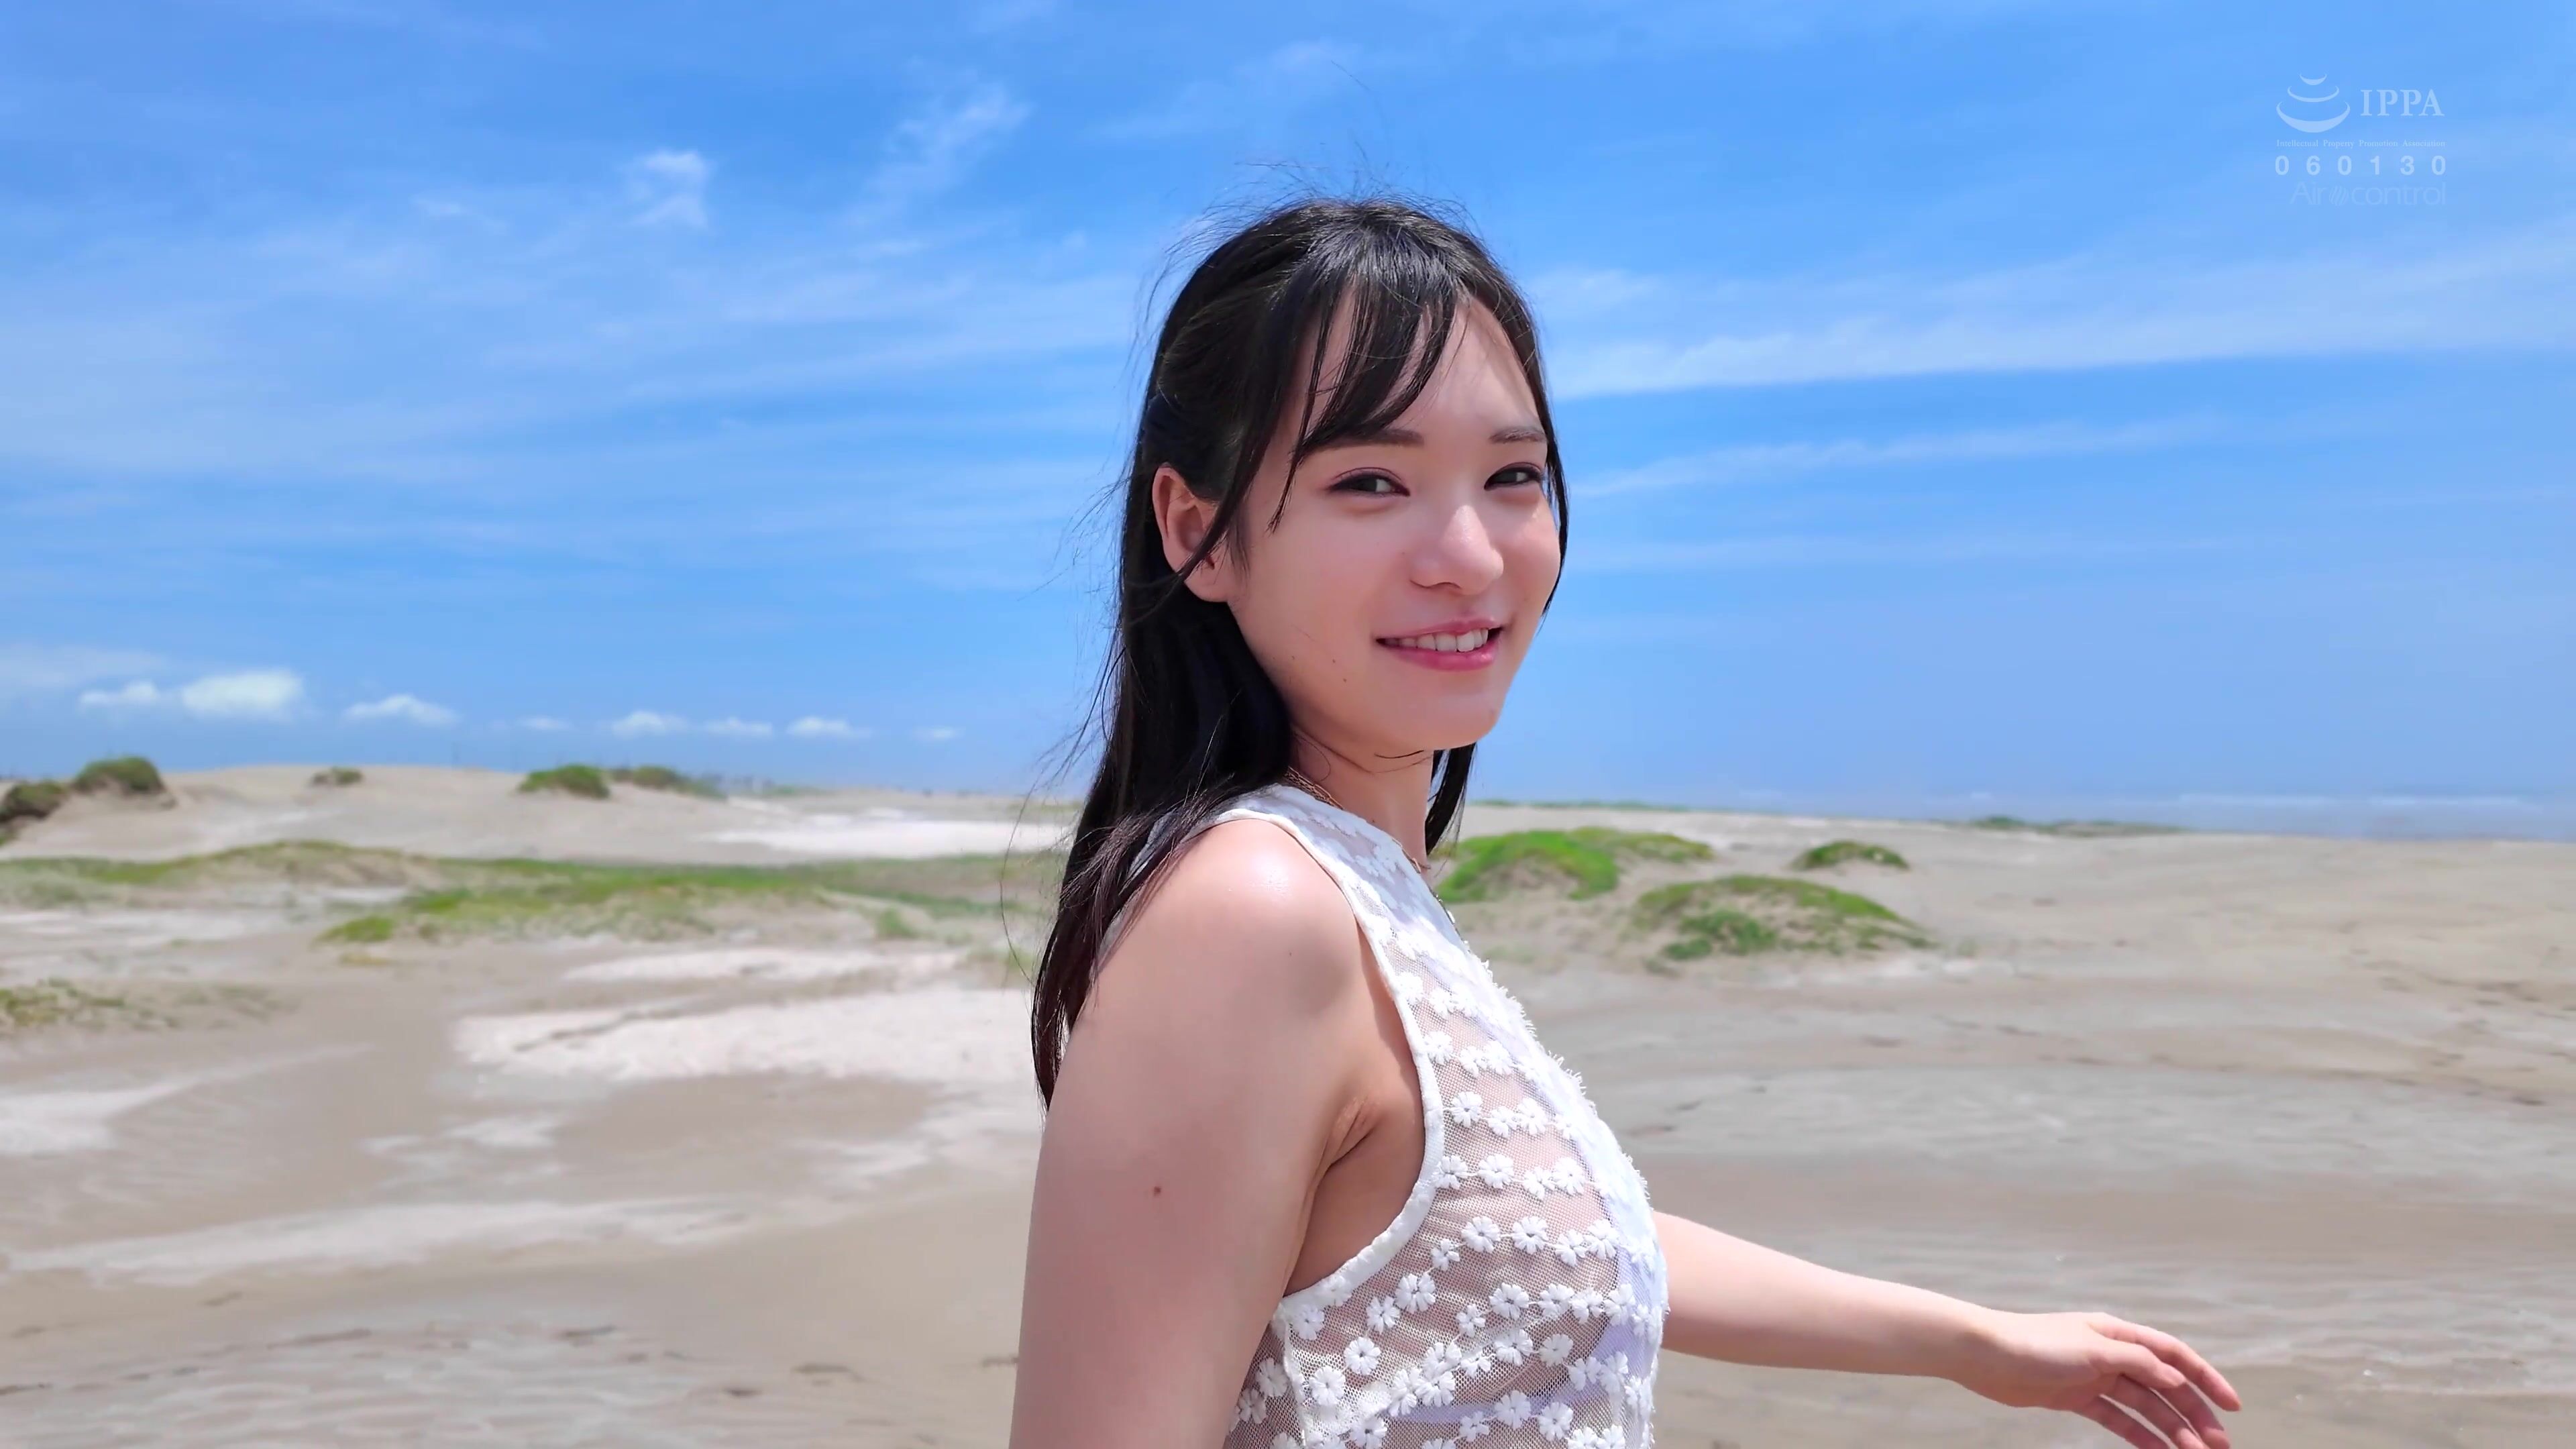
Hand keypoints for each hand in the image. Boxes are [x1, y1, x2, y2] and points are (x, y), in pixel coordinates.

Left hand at [1951, 1308, 2242, 1448]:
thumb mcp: (2092, 1349)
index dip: (2205, 1378)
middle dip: (2193, 1414)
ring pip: (2145, 1406)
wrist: (1984, 1355)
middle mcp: (2112, 1354)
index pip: (2173, 1355)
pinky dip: (2141, 1437)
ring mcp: (2096, 1377)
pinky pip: (2119, 1419)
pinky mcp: (2078, 1398)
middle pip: (2164, 1386)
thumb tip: (2176, 1379)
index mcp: (2119, 1334)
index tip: (2231, 1406)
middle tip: (2218, 1445)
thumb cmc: (2035, 1343)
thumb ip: (2137, 1362)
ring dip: (2171, 1430)